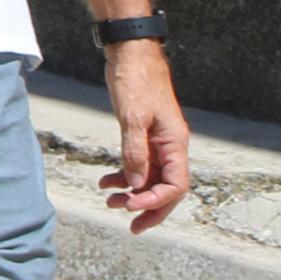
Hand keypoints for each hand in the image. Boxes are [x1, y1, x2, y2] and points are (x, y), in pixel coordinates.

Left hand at [102, 43, 191, 231]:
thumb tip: (135, 185)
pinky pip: (138, 164)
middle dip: (149, 209)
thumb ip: (134, 152)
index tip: (132, 207)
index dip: (156, 202)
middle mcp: (170, 146)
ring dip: (132, 193)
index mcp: (175, 143)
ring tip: (109, 202)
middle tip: (131, 227)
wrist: (130, 52)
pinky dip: (124, 175)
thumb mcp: (132, 117)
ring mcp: (157, 141)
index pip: (175, 186)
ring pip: (149, 178)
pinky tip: (105, 181)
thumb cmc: (135, 80)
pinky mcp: (143, 134)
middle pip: (166, 188)